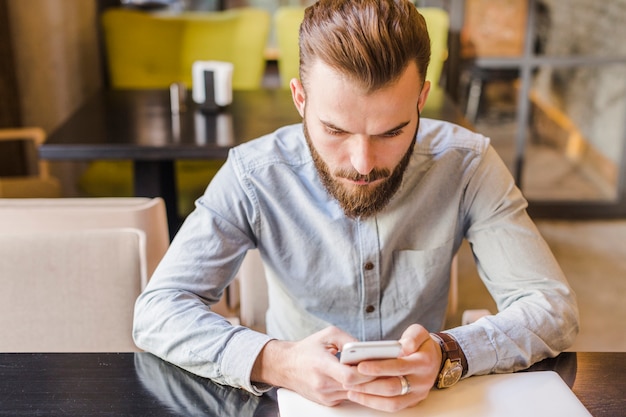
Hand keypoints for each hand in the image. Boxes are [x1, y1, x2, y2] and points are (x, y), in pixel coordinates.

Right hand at [251, 326, 375, 405]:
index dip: (366, 372)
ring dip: (367, 385)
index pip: (349, 376)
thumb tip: (368, 349)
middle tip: (388, 370)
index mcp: (321, 365)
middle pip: (356, 387)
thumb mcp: (327, 335)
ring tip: (380, 374)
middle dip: (373, 379)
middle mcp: (322, 384)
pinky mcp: (327, 402)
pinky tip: (364, 380)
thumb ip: (349, 340)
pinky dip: (358, 389)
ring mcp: (325, 396)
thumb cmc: (307, 349)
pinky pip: (348, 397)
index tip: (377, 364)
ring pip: (355, 394)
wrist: (285, 366)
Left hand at [343, 324, 441, 411]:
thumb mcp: (420, 333)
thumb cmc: (422, 345)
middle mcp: (422, 381)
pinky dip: (374, 403)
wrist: (435, 359)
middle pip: (393, 388)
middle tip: (349, 381)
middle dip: (369, 385)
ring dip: (369, 398)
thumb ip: (413, 337)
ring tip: (350, 390)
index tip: (360, 366)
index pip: (399, 367)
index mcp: (424, 362)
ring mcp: (417, 394)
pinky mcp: (411, 402)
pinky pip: (392, 407)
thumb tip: (404, 347)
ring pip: (392, 403)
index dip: (379, 367)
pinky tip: (359, 396)